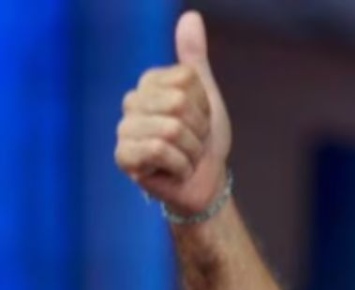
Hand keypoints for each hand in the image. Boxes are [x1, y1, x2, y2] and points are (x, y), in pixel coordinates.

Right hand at [114, 11, 230, 215]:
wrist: (205, 183)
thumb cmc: (204, 141)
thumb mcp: (205, 95)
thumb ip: (194, 58)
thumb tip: (190, 16)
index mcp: (150, 83)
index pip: (185, 81)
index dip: (203, 105)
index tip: (200, 120)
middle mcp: (132, 102)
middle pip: (177, 104)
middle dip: (199, 129)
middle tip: (194, 142)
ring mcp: (125, 129)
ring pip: (171, 128)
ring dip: (192, 150)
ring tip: (186, 157)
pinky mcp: (123, 156)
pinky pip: (160, 150)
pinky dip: (181, 165)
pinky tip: (175, 171)